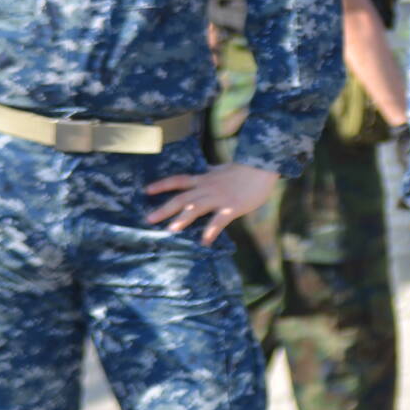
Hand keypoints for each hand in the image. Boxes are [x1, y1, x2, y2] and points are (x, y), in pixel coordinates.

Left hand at [145, 162, 278, 244]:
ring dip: (183, 218)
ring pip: (196, 208)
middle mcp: (208, 188)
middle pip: (182, 198)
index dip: (163, 185)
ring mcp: (219, 198)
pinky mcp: (232, 207)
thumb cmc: (246, 169)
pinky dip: (211, 231)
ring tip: (171, 229)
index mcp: (205, 179)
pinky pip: (219, 220)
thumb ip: (213, 173)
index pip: (179, 181)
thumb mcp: (224, 169)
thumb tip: (206, 171)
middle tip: (149, 219)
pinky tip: (204, 242)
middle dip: (165, 208)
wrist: (263, 166)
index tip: (147, 190)